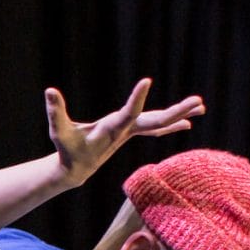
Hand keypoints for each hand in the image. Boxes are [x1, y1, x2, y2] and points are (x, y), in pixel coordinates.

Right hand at [45, 78, 204, 185]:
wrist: (75, 170)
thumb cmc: (67, 149)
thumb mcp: (57, 130)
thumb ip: (55, 111)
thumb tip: (48, 90)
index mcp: (111, 129)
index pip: (129, 112)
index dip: (137, 98)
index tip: (147, 80)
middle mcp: (126, 131)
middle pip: (157, 120)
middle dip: (178, 111)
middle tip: (198, 101)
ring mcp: (130, 132)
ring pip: (160, 122)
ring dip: (180, 114)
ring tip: (201, 105)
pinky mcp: (129, 132)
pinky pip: (155, 127)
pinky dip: (171, 124)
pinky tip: (188, 122)